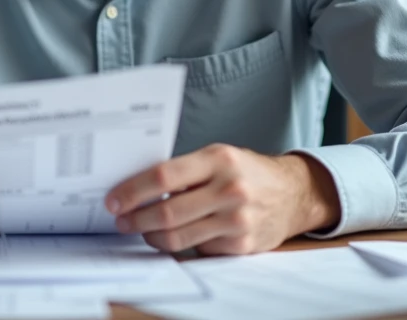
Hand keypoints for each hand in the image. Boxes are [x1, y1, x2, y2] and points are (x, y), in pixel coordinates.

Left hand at [105, 144, 340, 254]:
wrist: (293, 193)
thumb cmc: (247, 172)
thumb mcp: (219, 157)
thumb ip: (185, 170)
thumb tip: (138, 187)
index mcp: (219, 159)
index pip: (163, 176)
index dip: (132, 191)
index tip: (113, 200)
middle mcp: (229, 189)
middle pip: (167, 211)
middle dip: (135, 219)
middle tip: (120, 220)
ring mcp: (236, 220)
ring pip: (178, 237)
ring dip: (151, 236)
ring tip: (140, 230)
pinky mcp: (241, 245)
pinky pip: (197, 249)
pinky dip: (179, 245)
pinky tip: (171, 237)